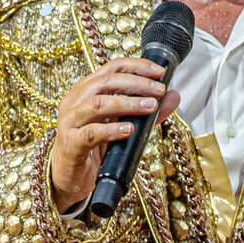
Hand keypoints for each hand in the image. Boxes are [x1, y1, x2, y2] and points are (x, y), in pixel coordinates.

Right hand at [49, 57, 179, 211]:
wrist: (69, 176)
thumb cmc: (93, 146)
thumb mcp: (122, 125)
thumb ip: (147, 111)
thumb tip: (174, 96)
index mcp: (87, 89)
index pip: (112, 68)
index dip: (137, 66)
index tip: (160, 72)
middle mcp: (76, 100)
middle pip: (106, 81)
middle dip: (137, 84)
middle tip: (159, 91)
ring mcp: (70, 121)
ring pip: (98, 103)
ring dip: (127, 103)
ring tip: (150, 107)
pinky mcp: (71, 143)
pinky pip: (91, 133)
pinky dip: (112, 130)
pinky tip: (128, 130)